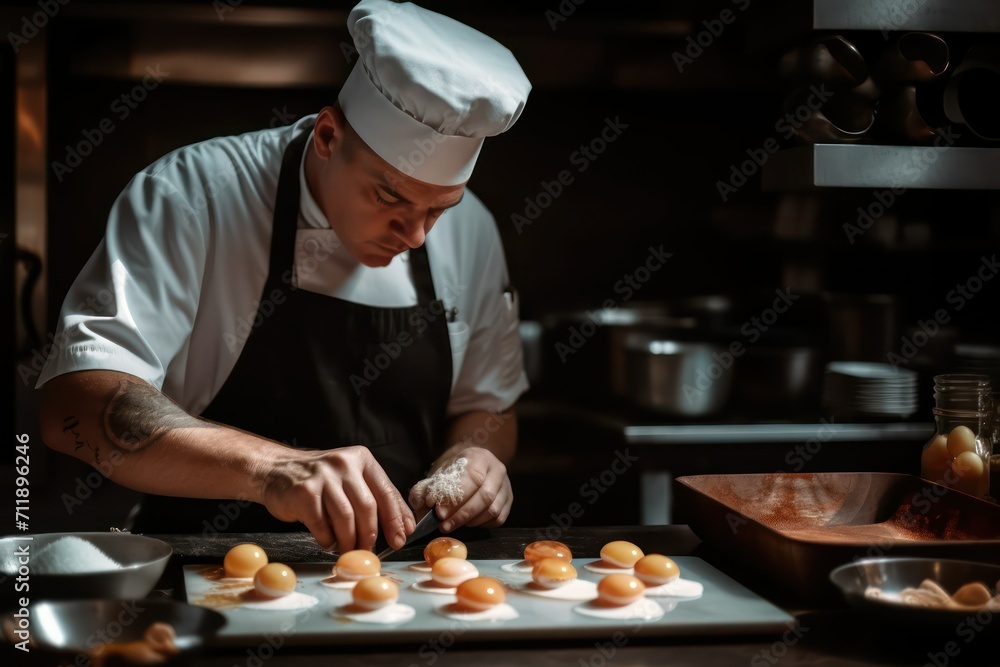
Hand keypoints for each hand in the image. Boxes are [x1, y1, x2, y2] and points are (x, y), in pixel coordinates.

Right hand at [260, 445, 414, 551]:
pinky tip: (329, 542)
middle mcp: (343, 464)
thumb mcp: (351, 479)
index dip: (395, 518)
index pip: (385, 491)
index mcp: (361, 459)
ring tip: (349, 550)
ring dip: (350, 541)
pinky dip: (328, 539)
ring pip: (345, 518)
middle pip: (367, 507)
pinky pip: (321, 524)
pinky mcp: (303, 492)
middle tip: (369, 551)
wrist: (276, 470)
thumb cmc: (321, 480)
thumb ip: (376, 498)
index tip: (400, 538)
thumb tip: (404, 527)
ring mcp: (322, 477)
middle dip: (370, 534)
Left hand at [409, 447, 511, 532]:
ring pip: (493, 509)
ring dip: (470, 522)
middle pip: (485, 496)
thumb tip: (418, 505)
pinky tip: (467, 523)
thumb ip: (425, 488)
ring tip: (452, 525)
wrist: (474, 461)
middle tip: (443, 525)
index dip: (456, 499)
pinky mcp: (508, 500)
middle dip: (462, 514)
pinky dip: (482, 524)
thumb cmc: (455, 469)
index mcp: (479, 457)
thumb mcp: (438, 471)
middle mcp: (497, 470)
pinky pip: (498, 518)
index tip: (439, 513)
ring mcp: (506, 486)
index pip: (472, 478)